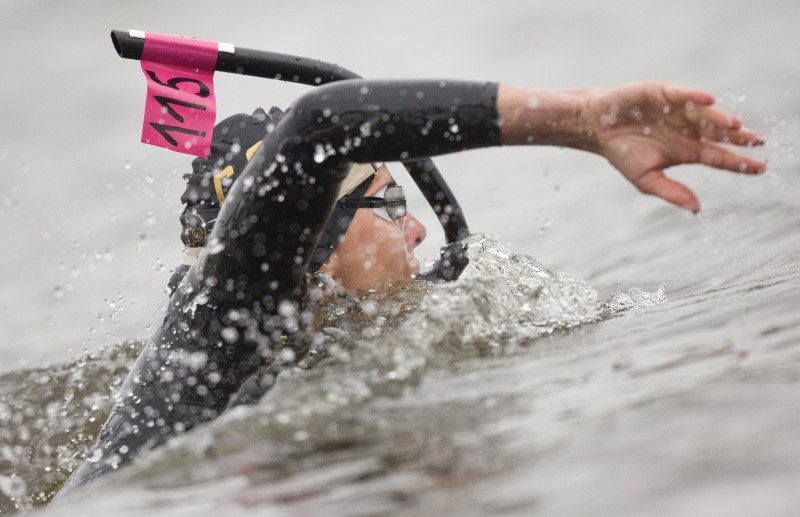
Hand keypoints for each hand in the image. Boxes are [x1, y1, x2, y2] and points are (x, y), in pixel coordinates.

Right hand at [583, 81, 764, 211]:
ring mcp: (678, 110)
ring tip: (734, 125)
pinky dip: (695, 96)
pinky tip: (708, 101)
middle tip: (759, 141)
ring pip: (705, 114)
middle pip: (719, 133)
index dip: (740, 162)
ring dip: (719, 118)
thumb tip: (697, 209)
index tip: (760, 167)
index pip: (719, 156)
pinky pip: (683, 94)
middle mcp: (688, 129)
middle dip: (739, 137)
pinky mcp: (663, 93)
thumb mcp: (645, 180)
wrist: (595, 129)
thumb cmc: (621, 153)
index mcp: (687, 150)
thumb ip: (671, 192)